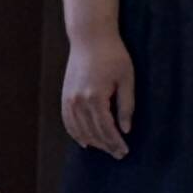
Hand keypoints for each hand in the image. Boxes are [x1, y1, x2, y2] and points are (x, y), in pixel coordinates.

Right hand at [61, 33, 135, 156]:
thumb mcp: (127, 78)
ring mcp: (69, 100)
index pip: (106, 129)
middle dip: (106, 145)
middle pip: (92, 132)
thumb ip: (126, 105)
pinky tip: (86, 141)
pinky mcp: (65, 97)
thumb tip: (126, 129)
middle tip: (119, 154)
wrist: (91, 39)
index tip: (124, 151)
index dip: (115, 142)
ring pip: (79, 130)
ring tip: (106, 149)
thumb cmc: (114, 55)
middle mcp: (78, 102)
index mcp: (95, 97)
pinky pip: (68, 122)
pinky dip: (76, 134)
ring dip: (92, 142)